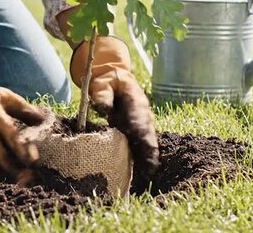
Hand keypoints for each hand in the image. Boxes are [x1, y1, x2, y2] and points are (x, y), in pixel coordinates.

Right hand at [0, 85, 43, 180]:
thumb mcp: (9, 99)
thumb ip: (26, 110)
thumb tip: (43, 121)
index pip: (12, 139)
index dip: (23, 153)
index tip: (33, 163)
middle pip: (0, 157)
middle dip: (14, 170)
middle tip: (25, 178)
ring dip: (0, 174)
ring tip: (11, 177)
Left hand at [70, 36, 159, 188]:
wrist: (114, 78)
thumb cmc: (108, 82)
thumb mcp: (102, 83)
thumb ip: (102, 95)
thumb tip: (104, 109)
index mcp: (136, 102)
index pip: (140, 118)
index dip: (141, 131)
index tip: (141, 143)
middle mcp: (143, 114)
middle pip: (148, 134)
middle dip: (149, 151)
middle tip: (150, 169)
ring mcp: (142, 123)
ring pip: (148, 142)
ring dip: (148, 157)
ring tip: (148, 174)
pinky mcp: (138, 130)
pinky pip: (142, 145)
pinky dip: (143, 157)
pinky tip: (142, 171)